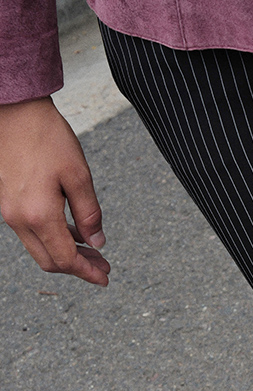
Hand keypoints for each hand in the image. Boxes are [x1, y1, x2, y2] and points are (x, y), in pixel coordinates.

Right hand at [0, 97, 109, 280]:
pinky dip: (54, 237)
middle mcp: (20, 219)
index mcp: (39, 215)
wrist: (15, 112)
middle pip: (50, 260)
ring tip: (92, 250)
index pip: (65, 259)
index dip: (87, 272)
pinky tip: (73, 231)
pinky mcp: (8, 203)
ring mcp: (11, 212)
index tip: (105, 278)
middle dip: (78, 268)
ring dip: (66, 253)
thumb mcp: (78, 175)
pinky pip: (32, 232)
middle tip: (103, 266)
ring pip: (40, 248)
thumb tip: (97, 243)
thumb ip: (89, 213)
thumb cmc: (47, 137)